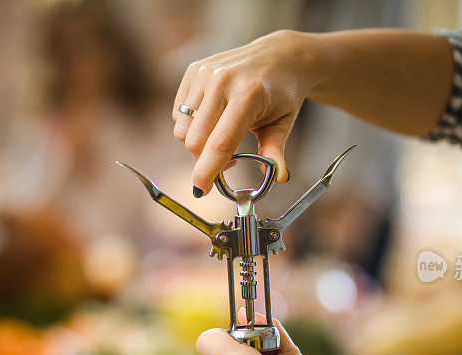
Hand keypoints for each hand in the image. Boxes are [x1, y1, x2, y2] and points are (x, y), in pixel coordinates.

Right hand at [172, 30, 321, 194]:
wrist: (280, 56)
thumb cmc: (282, 93)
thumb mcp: (284, 123)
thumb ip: (276, 152)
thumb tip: (278, 178)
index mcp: (247, 95)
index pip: (219, 143)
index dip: (207, 171)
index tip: (200, 190)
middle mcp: (221, 81)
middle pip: (194, 140)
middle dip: (205, 161)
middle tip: (229, 162)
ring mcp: (204, 74)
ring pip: (182, 130)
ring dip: (197, 144)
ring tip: (221, 139)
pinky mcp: (193, 71)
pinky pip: (178, 114)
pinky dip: (191, 126)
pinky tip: (213, 120)